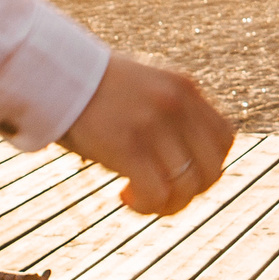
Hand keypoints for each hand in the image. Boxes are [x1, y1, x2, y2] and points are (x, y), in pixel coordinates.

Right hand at [59, 55, 235, 215]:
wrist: (53, 73)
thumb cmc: (92, 89)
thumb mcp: (144, 90)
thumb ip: (169, 115)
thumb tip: (183, 160)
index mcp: (184, 88)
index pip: (224, 137)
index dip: (207, 164)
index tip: (178, 172)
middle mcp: (177, 104)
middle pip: (212, 168)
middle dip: (189, 191)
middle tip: (160, 193)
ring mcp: (155, 124)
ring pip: (187, 186)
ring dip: (164, 204)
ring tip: (136, 195)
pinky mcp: (129, 145)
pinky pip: (158, 193)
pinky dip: (146, 206)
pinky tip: (124, 194)